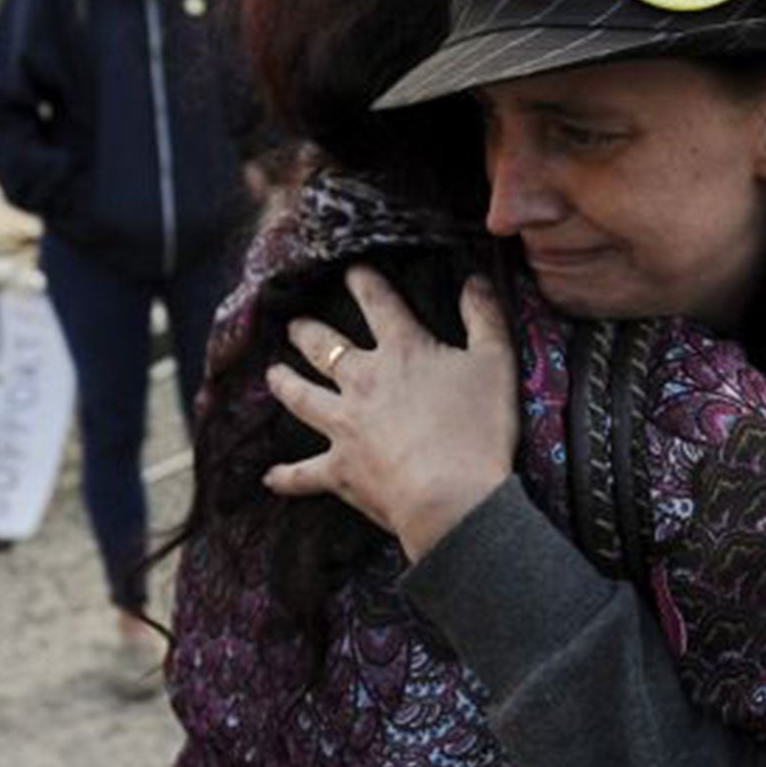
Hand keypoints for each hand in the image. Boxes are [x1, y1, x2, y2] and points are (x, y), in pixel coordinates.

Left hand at [262, 266, 518, 560]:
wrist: (452, 496)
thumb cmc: (479, 429)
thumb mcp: (496, 363)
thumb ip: (485, 317)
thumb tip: (474, 279)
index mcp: (402, 352)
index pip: (378, 303)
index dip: (364, 281)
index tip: (351, 270)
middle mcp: (363, 382)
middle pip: (325, 347)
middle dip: (307, 332)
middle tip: (294, 324)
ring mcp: (344, 426)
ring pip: (302, 398)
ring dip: (284, 384)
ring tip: (272, 374)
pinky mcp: (338, 469)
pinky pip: (303, 474)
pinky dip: (286, 477)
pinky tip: (269, 477)